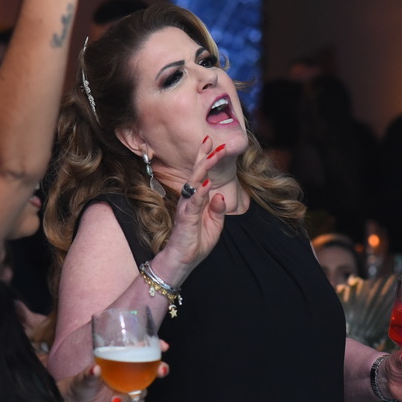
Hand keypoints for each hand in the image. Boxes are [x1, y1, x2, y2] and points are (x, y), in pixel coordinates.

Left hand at [58, 358, 169, 401]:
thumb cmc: (81, 383)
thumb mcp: (84, 376)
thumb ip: (90, 373)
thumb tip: (95, 369)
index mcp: (122, 360)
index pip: (144, 351)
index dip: (157, 347)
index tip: (164, 346)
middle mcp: (130, 373)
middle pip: (153, 370)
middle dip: (161, 369)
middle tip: (161, 370)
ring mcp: (130, 388)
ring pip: (145, 389)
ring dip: (138, 392)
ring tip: (118, 396)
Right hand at [157, 137, 230, 276]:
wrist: (182, 261)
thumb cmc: (196, 242)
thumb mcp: (214, 225)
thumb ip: (218, 209)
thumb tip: (219, 195)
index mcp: (196, 199)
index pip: (201, 175)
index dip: (205, 158)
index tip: (213, 142)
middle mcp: (189, 200)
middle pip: (196, 173)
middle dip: (204, 156)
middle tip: (212, 140)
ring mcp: (187, 208)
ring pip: (194, 183)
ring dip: (203, 168)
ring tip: (212, 154)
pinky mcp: (186, 219)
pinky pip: (193, 204)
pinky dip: (200, 193)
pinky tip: (206, 184)